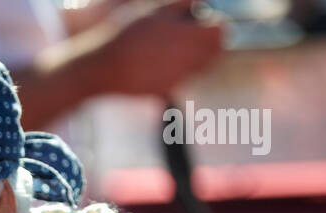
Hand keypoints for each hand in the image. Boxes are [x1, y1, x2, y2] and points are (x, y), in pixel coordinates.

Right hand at [99, 0, 225, 96]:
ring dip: (195, 57)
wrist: (104, 68)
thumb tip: (199, 4)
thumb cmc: (126, 35)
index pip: (220, 33)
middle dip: (209, 44)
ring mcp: (179, 78)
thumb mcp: (154, 11)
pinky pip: (183, 79)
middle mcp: (188, 60)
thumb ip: (181, 5)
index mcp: (188, 37)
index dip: (216, 26)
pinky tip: (160, 63)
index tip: (208, 23)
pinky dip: (179, 71)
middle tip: (195, 36)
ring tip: (175, 49)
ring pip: (200, 67)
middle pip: (215, 53)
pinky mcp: (167, 90)